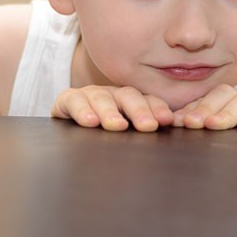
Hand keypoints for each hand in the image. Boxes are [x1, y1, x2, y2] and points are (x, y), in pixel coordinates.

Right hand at [52, 85, 173, 131]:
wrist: (69, 141)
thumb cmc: (106, 140)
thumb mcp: (127, 138)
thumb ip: (145, 134)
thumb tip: (167, 138)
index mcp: (133, 103)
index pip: (149, 101)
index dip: (158, 109)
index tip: (166, 121)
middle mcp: (114, 95)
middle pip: (129, 96)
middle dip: (140, 111)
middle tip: (148, 126)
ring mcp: (92, 95)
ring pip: (102, 98)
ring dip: (110, 112)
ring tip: (117, 126)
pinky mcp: (68, 100)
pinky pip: (74, 100)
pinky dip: (82, 110)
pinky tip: (90, 122)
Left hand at [173, 84, 236, 129]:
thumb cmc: (227, 144)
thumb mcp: (207, 129)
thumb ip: (192, 121)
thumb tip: (175, 120)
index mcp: (221, 105)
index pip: (206, 98)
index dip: (193, 108)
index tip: (180, 121)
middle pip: (225, 95)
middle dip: (207, 108)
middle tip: (194, 123)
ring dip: (228, 112)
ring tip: (215, 124)